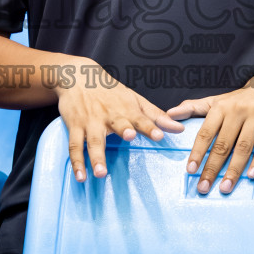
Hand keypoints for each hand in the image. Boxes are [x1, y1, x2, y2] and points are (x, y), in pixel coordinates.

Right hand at [57, 66, 183, 182]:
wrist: (78, 76)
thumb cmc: (111, 91)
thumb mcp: (135, 100)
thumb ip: (156, 116)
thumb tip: (179, 129)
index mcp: (126, 109)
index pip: (141, 118)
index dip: (150, 126)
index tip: (159, 135)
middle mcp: (109, 115)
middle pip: (117, 123)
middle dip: (123, 129)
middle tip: (129, 137)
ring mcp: (91, 121)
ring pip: (93, 139)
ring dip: (96, 156)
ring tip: (100, 173)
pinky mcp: (75, 126)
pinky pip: (74, 145)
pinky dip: (77, 162)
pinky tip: (80, 176)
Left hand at [168, 79, 253, 194]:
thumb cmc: (240, 99)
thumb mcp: (217, 100)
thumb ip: (193, 108)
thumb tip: (169, 114)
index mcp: (220, 107)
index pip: (206, 132)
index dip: (197, 152)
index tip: (190, 170)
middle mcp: (237, 110)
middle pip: (223, 144)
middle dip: (212, 168)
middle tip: (203, 187)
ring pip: (243, 147)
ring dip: (234, 170)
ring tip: (225, 187)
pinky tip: (251, 175)